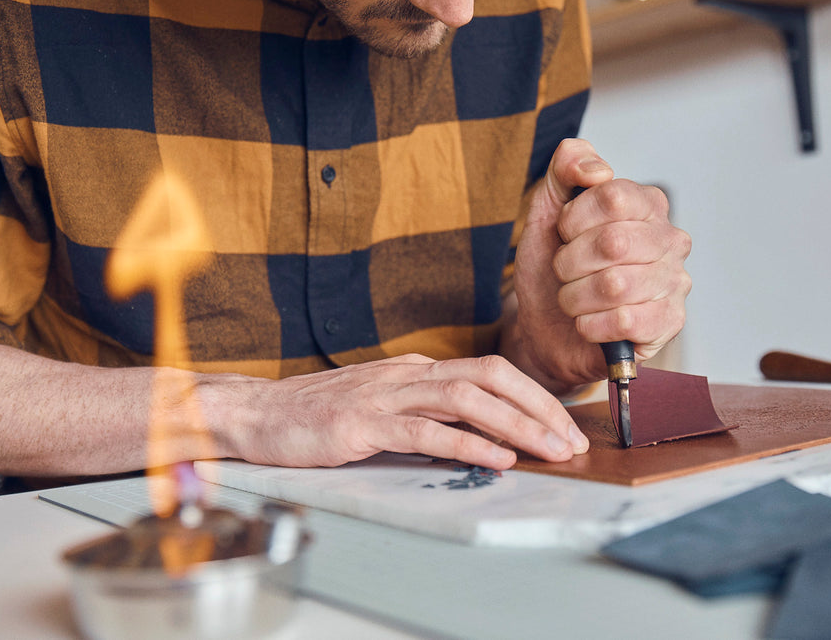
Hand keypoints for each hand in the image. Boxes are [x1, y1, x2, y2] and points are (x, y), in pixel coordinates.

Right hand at [215, 353, 589, 469]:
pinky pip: (425, 431)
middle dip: (539, 407)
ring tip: (549, 452)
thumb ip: (426, 415)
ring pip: (466, 399)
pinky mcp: (363, 424)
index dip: (534, 398)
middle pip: (491, 377)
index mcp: (416, 371)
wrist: (258, 414)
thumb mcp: (383, 408)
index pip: (491, 372)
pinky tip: (496, 459)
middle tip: (573, 440)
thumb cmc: (320, 415)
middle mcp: (408, 375)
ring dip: (516, 425)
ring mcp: (385, 396)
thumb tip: (479, 436)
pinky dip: (467, 444)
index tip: (563, 427)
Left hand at [511, 139, 690, 387]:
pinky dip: (590, 325)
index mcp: (647, 205)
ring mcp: (674, 283)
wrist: (546, 327)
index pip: (612, 196)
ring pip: (614, 285)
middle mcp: (670, 240)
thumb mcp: (546, 211)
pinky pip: (624, 321)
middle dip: (569, 262)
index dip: (573, 219)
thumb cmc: (552, 269)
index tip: (564, 234)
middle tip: (565, 272)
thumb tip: (597, 168)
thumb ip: (566, 169)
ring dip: (575, 297)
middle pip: (612, 242)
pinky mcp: (669, 324)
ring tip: (575, 299)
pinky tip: (589, 323)